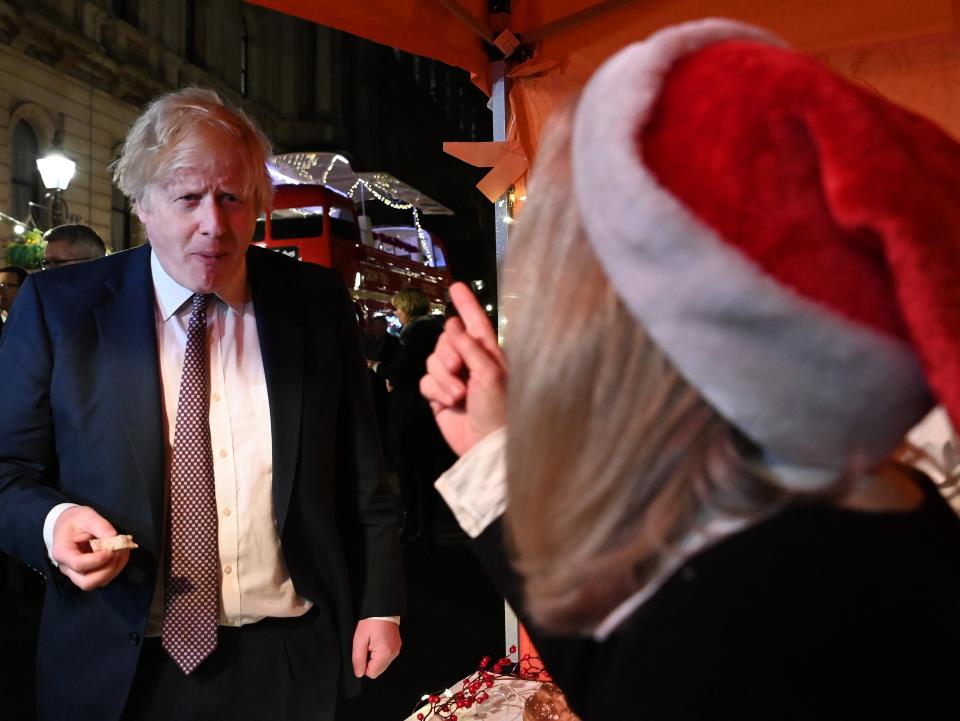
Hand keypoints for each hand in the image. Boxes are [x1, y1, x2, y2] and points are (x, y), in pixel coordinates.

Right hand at [52, 506, 129, 590]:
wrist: (67, 525)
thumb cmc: (75, 520)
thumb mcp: (87, 516)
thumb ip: (101, 526)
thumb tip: (115, 538)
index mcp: (62, 552)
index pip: (79, 564)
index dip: (98, 560)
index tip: (113, 549)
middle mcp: (67, 568)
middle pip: (87, 582)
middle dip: (108, 570)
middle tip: (120, 551)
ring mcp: (77, 573)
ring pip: (97, 583)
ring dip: (115, 569)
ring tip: (123, 551)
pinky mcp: (88, 573)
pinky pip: (103, 578)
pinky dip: (115, 568)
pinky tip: (120, 554)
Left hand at [352, 619, 401, 678]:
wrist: (382, 609)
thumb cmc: (371, 622)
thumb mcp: (359, 640)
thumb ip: (358, 659)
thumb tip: (359, 673)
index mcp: (384, 653)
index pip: (371, 673)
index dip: (364, 665)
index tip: (363, 652)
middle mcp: (393, 654)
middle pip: (378, 670)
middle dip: (370, 661)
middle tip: (367, 646)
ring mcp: (396, 650)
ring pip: (382, 664)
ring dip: (375, 657)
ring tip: (372, 643)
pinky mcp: (397, 646)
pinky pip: (386, 657)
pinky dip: (380, 653)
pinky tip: (377, 642)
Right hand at [420, 282, 506, 455]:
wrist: (485, 444)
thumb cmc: (499, 408)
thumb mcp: (489, 373)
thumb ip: (469, 347)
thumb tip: (452, 322)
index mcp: (488, 352)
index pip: (475, 321)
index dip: (466, 303)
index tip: (456, 286)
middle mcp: (469, 361)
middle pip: (445, 340)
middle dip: (447, 354)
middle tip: (458, 371)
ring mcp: (453, 378)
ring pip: (433, 360)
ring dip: (443, 378)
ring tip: (458, 395)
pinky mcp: (439, 395)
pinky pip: (426, 381)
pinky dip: (435, 391)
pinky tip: (448, 403)